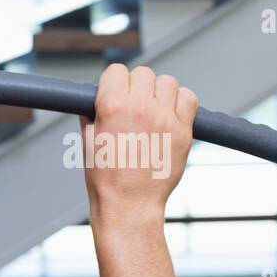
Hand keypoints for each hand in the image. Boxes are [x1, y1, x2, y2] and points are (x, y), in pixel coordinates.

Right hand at [80, 63, 197, 223]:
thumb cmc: (105, 179)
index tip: (113, 94)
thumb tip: (95, 102)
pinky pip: (188, 98)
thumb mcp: (88, 143)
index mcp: (112, 107)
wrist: (129, 205)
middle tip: (132, 106)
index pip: (116, 71)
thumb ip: (92, 116)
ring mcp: (165, 118)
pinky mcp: (183, 130)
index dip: (113, 83)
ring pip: (168, 82)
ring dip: (159, 92)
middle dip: (136, 86)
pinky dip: (180, 102)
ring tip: (152, 111)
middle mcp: (141, 107)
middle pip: (143, 73)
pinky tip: (169, 115)